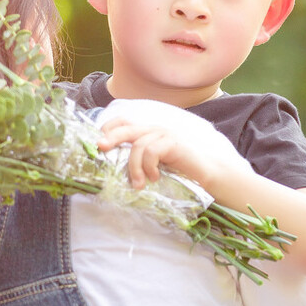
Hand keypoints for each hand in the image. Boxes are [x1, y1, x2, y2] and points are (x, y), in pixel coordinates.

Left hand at [97, 117, 242, 190]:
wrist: (207, 174)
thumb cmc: (179, 171)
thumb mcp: (153, 164)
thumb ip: (137, 160)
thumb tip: (111, 166)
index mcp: (147, 132)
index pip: (122, 121)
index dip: (108, 128)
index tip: (98, 143)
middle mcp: (154, 129)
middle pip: (126, 126)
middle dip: (110, 137)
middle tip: (100, 148)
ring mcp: (165, 134)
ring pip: (138, 145)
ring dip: (134, 168)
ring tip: (139, 184)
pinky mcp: (174, 143)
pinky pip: (152, 152)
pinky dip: (149, 167)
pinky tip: (155, 178)